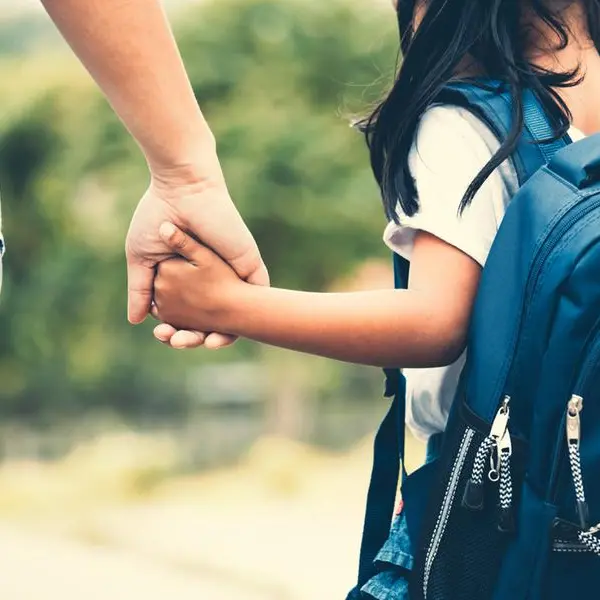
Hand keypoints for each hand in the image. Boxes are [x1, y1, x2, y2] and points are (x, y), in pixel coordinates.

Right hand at [125, 169, 268, 347]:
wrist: (183, 191)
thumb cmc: (158, 218)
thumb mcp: (142, 259)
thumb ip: (140, 290)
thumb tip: (135, 321)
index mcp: (187, 278)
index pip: (184, 314)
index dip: (175, 330)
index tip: (162, 336)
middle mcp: (210, 280)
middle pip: (207, 321)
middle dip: (193, 337)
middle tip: (176, 342)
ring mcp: (231, 276)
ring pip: (232, 318)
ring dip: (218, 337)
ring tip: (200, 343)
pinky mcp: (249, 269)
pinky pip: (254, 303)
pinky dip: (244, 323)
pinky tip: (226, 336)